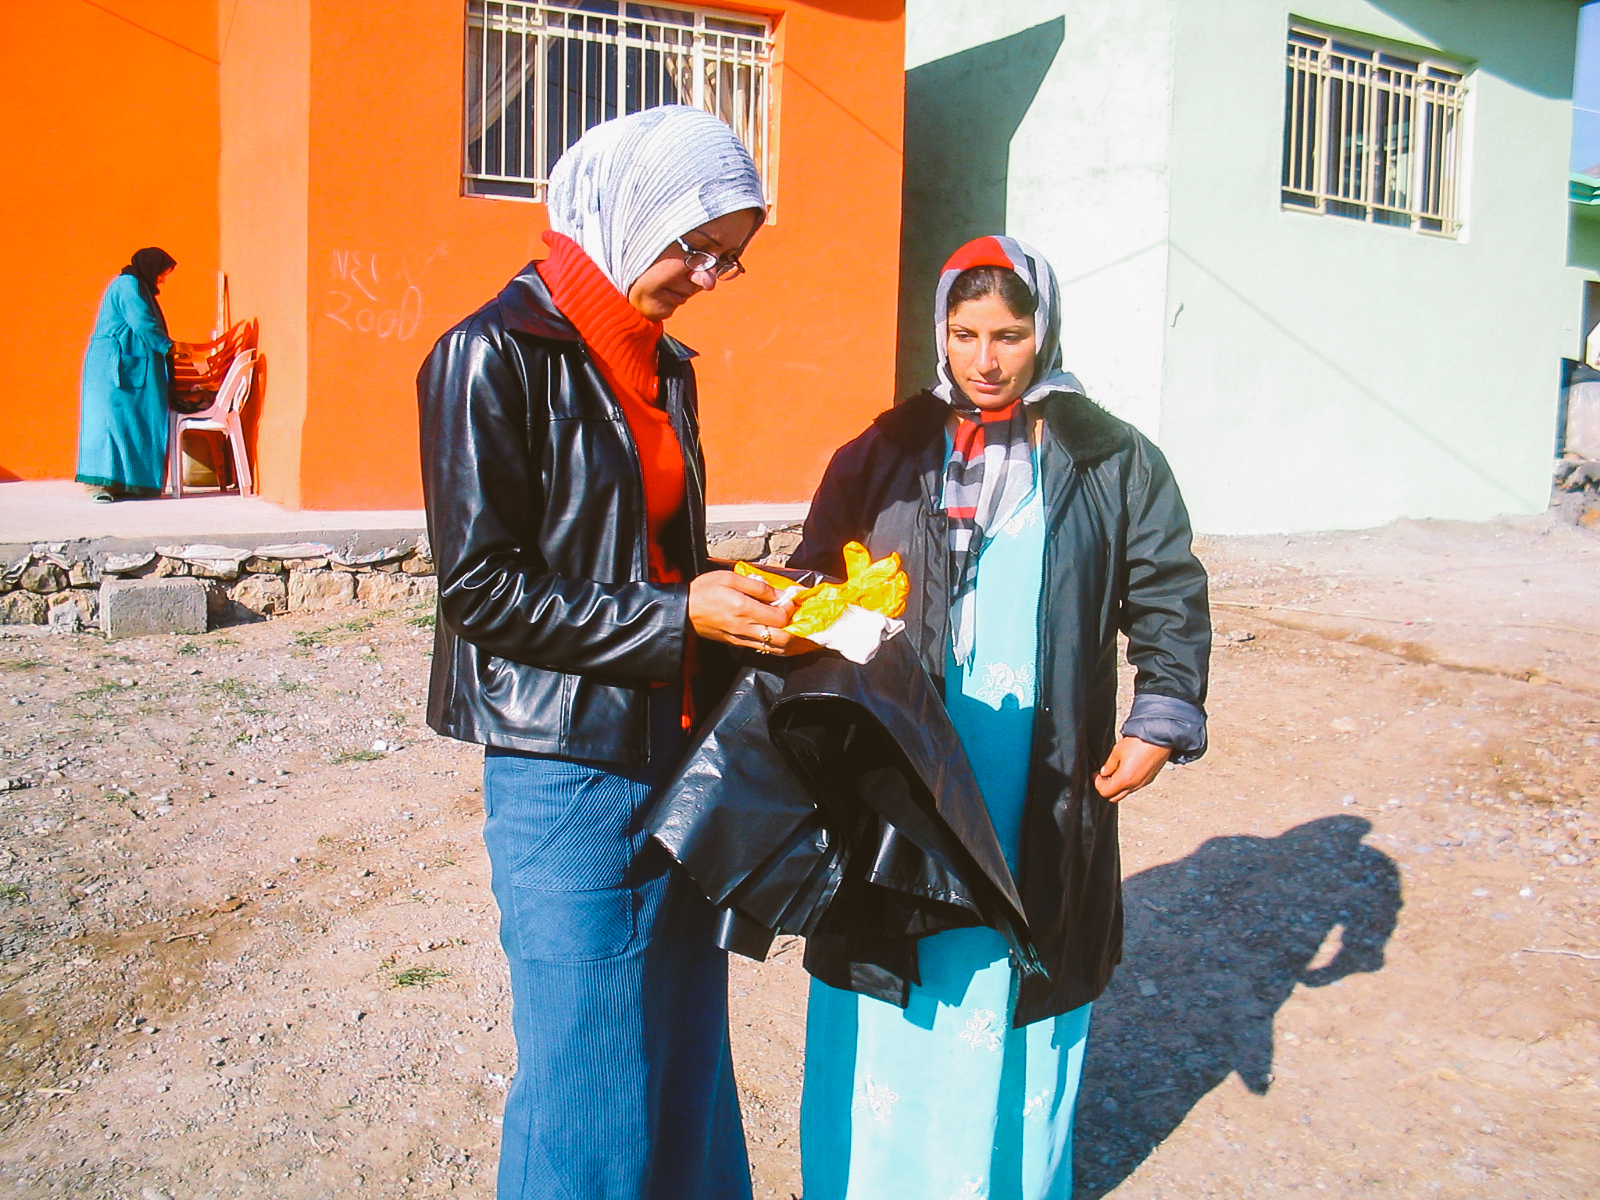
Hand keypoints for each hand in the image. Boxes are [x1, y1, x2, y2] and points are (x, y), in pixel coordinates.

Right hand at [688, 571, 812, 655]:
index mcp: (744, 609)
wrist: (683, 610)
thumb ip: (757, 586)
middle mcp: (745, 627)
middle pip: (782, 639)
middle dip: (796, 631)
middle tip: (798, 620)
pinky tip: (781, 639)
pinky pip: (762, 650)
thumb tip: (780, 594)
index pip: (780, 617)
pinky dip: (776, 647)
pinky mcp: (737, 644)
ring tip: (796, 632)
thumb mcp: (730, 578)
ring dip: (790, 643)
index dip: (790, 609)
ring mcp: (741, 639)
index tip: (789, 600)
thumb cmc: (705, 590)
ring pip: (774, 649)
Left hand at [1094, 737, 1170, 802]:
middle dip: (1106, 788)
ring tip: (1115, 771)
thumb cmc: (1140, 743)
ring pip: (1125, 792)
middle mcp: (1135, 785)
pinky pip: (1135, 786)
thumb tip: (1104, 772)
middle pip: (1115, 797)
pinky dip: (1127, 782)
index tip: (1095, 775)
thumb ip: (1109, 765)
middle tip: (1102, 776)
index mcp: (1125, 780)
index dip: (1097, 784)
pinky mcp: (1149, 779)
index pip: (1105, 792)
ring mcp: (1143, 783)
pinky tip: (1126, 770)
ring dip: (1117, 786)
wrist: (1160, 738)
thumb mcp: (1117, 751)